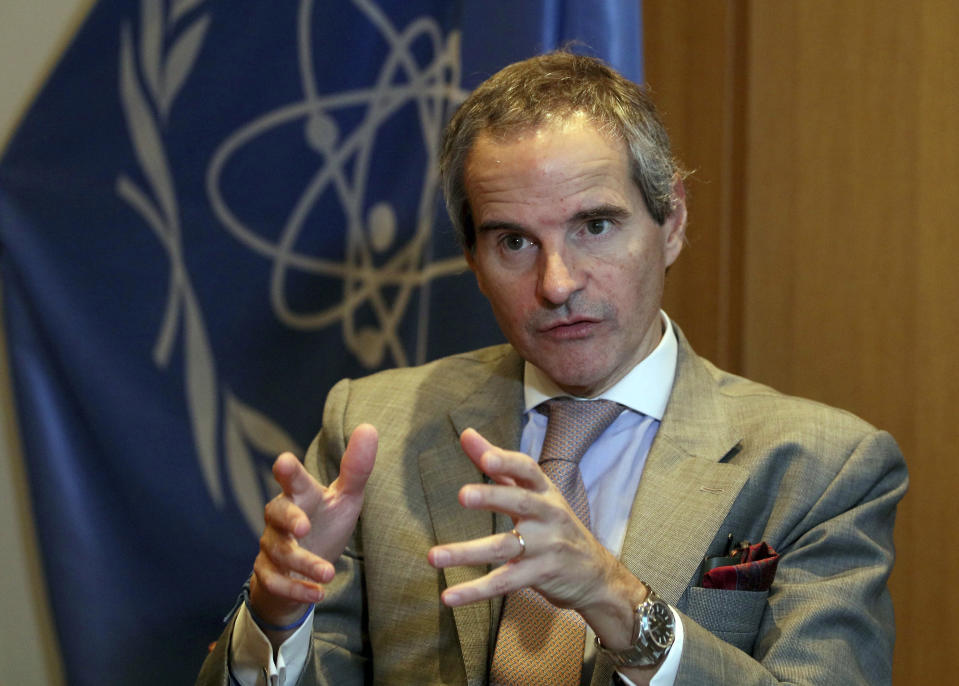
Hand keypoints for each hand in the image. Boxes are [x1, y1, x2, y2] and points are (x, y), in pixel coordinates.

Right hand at [249, 423, 377, 631]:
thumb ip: (356, 468)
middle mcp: (281, 517)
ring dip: (303, 563)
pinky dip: (296, 589)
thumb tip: (369, 427)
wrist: (304, 569)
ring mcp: (272, 546)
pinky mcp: (269, 574)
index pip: (292, 479)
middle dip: (288, 519)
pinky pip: (276, 582)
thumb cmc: (325, 523)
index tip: (284, 462)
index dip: (288, 471)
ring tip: (328, 574)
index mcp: (301, 495)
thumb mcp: (346, 498)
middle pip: (276, 512)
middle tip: (303, 527)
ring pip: (280, 551)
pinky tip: (318, 593)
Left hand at [427, 428, 626, 613]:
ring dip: (467, 552)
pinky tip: (449, 596)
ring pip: (504, 547)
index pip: (527, 469)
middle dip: (492, 497)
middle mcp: (548, 515)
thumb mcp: (534, 493)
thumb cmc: (554, 526)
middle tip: (463, 495)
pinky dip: (475, 589)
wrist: (596, 575)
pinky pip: (504, 582)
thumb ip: (499, 465)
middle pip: (520, 502)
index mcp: (544, 491)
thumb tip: (466, 433)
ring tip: (433, 556)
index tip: (485, 457)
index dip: (507, 461)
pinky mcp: (540, 576)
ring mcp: (546, 547)